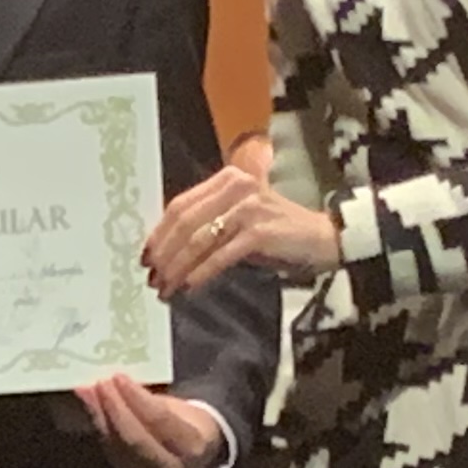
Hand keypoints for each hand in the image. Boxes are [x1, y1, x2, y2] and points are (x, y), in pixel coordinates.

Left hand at [75, 374, 226, 467]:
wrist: (195, 462)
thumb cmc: (190, 425)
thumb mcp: (184, 409)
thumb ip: (155, 400)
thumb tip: (122, 380)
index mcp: (192, 445)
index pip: (159, 419)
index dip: (136, 398)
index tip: (119, 376)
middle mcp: (171, 467)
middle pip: (135, 437)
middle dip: (114, 408)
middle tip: (100, 383)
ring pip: (118, 445)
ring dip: (99, 415)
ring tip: (86, 391)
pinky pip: (110, 448)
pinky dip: (98, 425)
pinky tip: (89, 405)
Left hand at [142, 162, 340, 295]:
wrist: (322, 237)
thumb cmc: (276, 232)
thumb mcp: (239, 217)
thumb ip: (209, 221)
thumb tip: (167, 248)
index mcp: (227, 179)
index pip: (180, 205)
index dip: (159, 232)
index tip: (146, 256)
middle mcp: (236, 187)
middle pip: (185, 222)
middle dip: (164, 253)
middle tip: (153, 277)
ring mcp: (248, 208)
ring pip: (199, 240)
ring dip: (178, 267)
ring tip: (166, 287)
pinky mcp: (259, 232)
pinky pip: (220, 255)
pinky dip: (201, 273)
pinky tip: (189, 287)